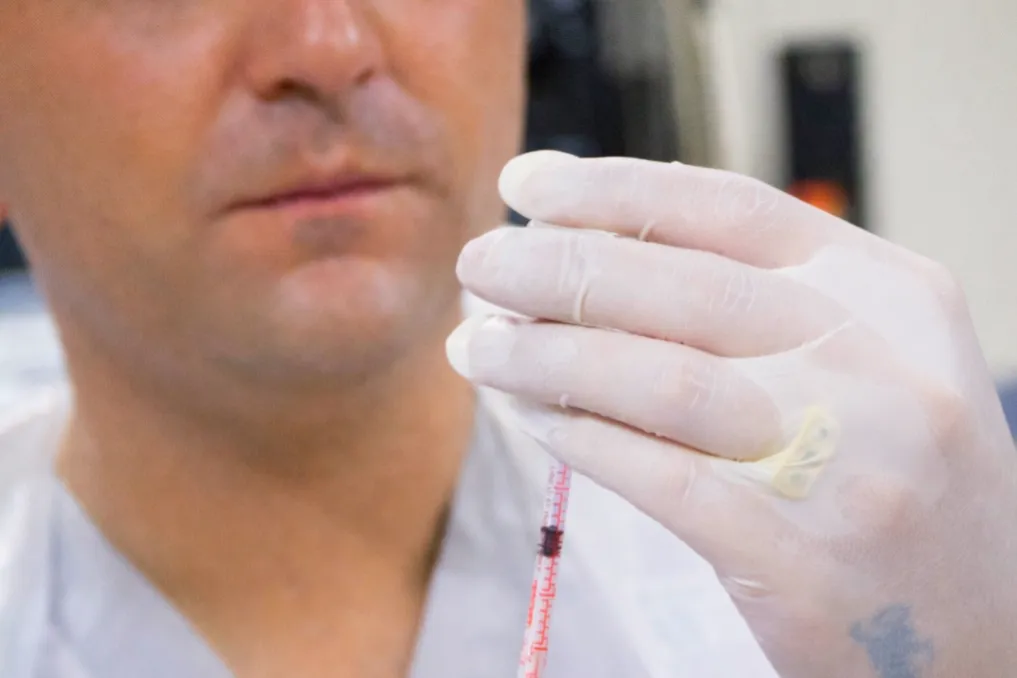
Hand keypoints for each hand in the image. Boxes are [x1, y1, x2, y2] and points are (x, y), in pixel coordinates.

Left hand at [447, 151, 1016, 677]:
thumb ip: (760, 303)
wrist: (989, 627)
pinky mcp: (793, 557)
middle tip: (479, 263)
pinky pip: (654, 473)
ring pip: (654, 376)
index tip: (529, 185)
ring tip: (476, 341)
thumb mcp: (869, 362)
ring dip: (542, 353)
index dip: (613, 189)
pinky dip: (576, 436)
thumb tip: (598, 249)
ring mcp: (839, 465)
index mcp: (890, 298)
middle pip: (676, 284)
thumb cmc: (901, 476)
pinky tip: (527, 413)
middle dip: (555, 267)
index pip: (728, 209)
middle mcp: (874, 367)